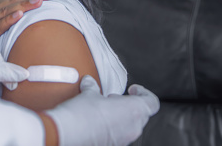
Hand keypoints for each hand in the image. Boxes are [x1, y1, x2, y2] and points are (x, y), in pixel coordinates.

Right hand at [45, 76, 159, 145]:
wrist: (68, 134)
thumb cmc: (83, 113)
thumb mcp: (89, 94)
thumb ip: (93, 87)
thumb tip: (90, 82)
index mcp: (134, 111)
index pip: (152, 102)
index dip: (144, 93)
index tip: (132, 89)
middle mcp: (134, 128)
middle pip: (141, 114)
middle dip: (128, 104)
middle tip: (113, 98)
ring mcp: (124, 140)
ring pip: (130, 126)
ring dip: (121, 116)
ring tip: (103, 109)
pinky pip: (119, 135)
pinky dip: (113, 127)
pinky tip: (97, 121)